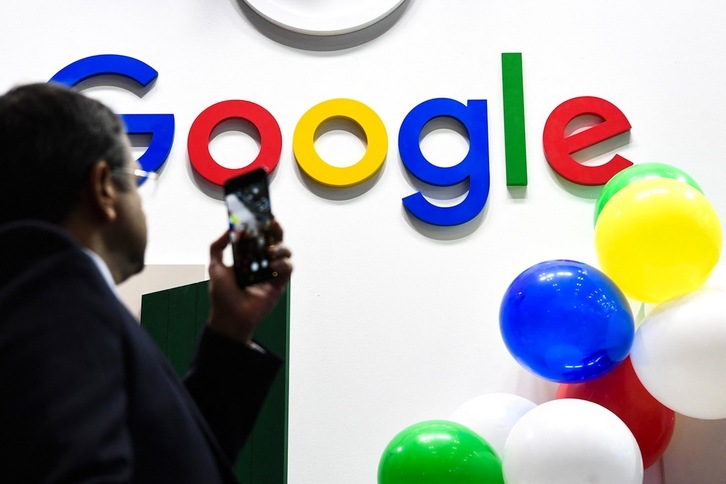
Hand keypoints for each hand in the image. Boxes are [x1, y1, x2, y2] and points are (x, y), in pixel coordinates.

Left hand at [206, 220, 291, 344]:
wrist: (230, 316)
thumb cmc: (222, 294)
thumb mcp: (215, 266)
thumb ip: (217, 246)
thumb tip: (228, 229)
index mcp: (249, 257)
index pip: (259, 237)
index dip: (264, 225)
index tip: (264, 215)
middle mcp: (263, 263)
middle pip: (276, 241)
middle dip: (276, 230)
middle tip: (273, 224)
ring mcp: (272, 273)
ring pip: (286, 253)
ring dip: (281, 248)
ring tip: (270, 251)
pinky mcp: (279, 284)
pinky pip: (288, 269)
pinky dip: (283, 264)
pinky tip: (273, 266)